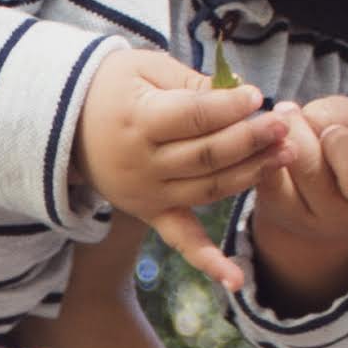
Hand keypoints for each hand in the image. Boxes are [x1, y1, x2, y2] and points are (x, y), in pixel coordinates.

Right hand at [74, 48, 293, 295]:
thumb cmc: (110, 87)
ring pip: (209, 189)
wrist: (63, 123)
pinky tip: (235, 280)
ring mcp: (147, 194)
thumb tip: (240, 95)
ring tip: (285, 155)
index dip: (230, 107)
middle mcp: (142, 164)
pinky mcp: (151, 213)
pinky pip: (181, 240)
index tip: (256, 95)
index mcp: (139, 121)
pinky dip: (207, 262)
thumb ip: (191, 83)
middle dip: (250, 139)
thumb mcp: (144, 68)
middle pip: (207, 155)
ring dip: (251, 174)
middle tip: (283, 124)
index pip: (195, 117)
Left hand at [244, 93, 347, 313]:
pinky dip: (268, 152)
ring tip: (286, 116)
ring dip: (296, 133)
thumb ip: (342, 115)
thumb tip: (304, 118)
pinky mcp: (286, 214)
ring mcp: (325, 217)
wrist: (316, 201)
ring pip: (310, 170)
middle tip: (320, 124)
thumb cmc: (346, 149)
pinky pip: (274, 181)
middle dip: (336, 136)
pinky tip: (268, 139)